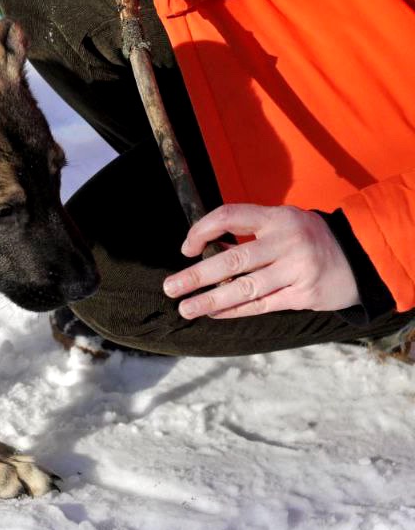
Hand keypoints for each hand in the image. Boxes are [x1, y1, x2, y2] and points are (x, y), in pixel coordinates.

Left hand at [162, 204, 360, 318]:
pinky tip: (214, 313)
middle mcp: (287, 242)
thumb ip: (249, 233)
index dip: (202, 230)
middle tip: (170, 287)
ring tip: (186, 308)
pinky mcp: (304, 295)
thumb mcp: (283, 223)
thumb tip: (203, 249)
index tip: (186, 248)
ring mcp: (297, 270)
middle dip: (197, 275)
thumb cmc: (307, 239)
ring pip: (245, 288)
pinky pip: (261, 305)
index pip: (230, 215)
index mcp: (278, 217)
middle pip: (233, 259)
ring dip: (211, 300)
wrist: (359, 260)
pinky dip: (234, 310)